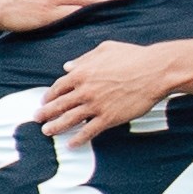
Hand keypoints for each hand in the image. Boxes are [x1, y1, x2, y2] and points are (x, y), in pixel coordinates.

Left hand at [38, 41, 181, 143]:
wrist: (155, 72)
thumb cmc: (134, 57)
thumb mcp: (106, 49)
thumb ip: (84, 58)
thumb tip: (67, 66)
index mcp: (82, 72)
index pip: (59, 86)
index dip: (50, 95)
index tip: (45, 101)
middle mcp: (85, 90)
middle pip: (59, 104)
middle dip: (46, 113)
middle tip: (37, 119)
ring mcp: (96, 105)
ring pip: (69, 119)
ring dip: (56, 127)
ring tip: (47, 132)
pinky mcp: (109, 118)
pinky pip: (89, 131)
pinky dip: (78, 139)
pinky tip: (72, 144)